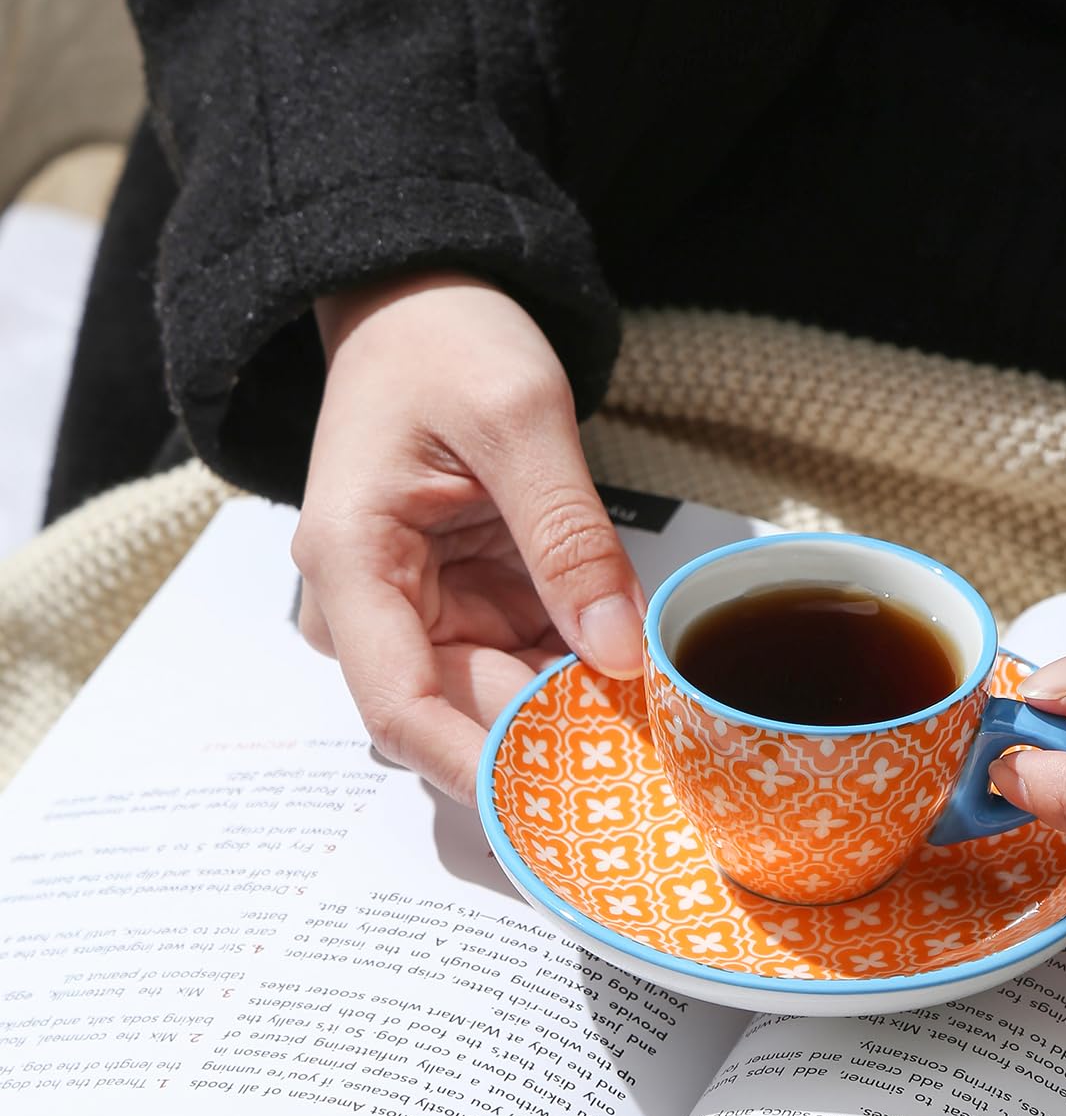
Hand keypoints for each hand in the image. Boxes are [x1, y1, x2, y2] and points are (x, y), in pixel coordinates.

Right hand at [292, 271, 643, 805]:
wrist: (421, 302)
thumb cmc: (447, 340)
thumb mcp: (520, 419)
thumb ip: (569, 537)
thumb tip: (617, 654)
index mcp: (354, 563)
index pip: (400, 707)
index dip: (476, 771)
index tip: (555, 813)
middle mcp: (374, 605)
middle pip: (459, 712)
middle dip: (549, 745)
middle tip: (653, 770)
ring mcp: (421, 610)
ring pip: (498, 698)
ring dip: (572, 717)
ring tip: (662, 734)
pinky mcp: (464, 603)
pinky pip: (522, 662)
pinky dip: (577, 677)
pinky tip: (639, 689)